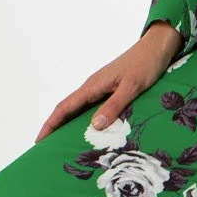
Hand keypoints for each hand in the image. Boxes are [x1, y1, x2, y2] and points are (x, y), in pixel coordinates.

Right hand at [34, 22, 185, 142]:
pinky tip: (91, 132)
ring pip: (79, 109)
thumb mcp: (132, 87)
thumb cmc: (146, 64)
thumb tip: (95, 126)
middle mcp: (93, 87)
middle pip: (67, 110)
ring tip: (65, 145)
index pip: (64, 108)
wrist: (157, 46)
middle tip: (48, 149)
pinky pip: (92, 107)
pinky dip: (86, 121)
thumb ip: (114, 105)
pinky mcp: (110, 89)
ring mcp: (101, 88)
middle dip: (55, 128)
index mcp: (93, 86)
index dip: (50, 125)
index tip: (39, 141)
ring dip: (69, 125)